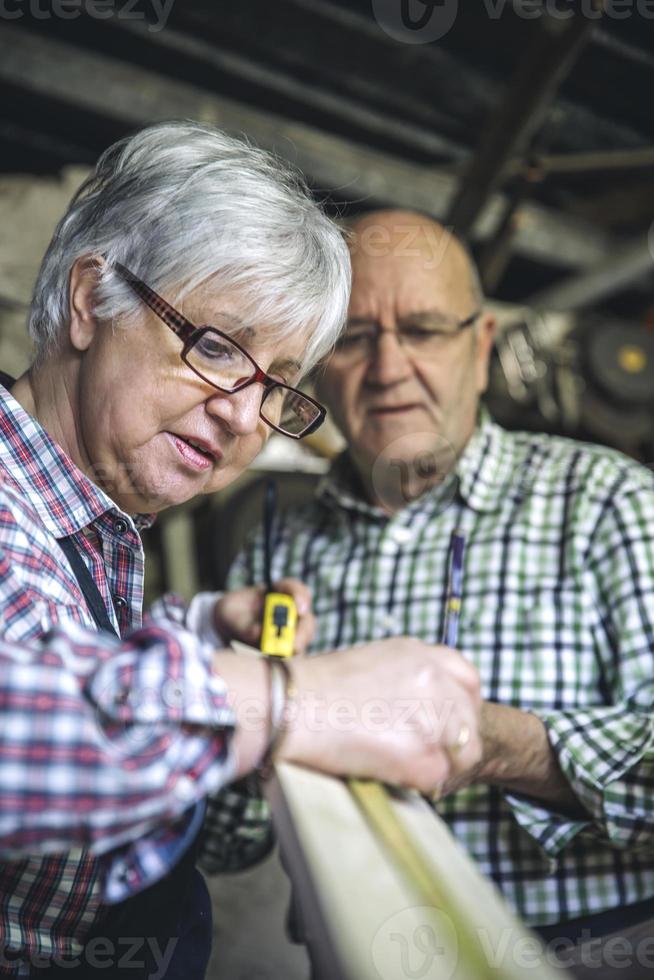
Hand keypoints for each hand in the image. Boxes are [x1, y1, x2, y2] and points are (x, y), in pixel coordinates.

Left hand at [214, 580, 315, 653]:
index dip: (300, 596)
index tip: (300, 607)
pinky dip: (287, 661)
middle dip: (303, 632)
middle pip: (306, 619)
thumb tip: (257, 633)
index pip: (293, 589)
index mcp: (277, 594)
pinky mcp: (287, 650)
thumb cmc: (230, 614)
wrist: (226, 631)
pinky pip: (294, 656)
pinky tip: (275, 665)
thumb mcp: (228, 613)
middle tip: (295, 645)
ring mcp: (291, 631)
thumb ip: (242, 622)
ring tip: (282, 657)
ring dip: (296, 649)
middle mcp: (289, 612)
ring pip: (303, 639)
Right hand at [278, 638, 481, 794]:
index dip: (459, 704)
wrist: (289, 708)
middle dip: (452, 739)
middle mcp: (435, 680)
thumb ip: (403, 679)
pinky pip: (438, 780)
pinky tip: (389, 776)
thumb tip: (412, 711)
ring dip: (440, 764)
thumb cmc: (313, 689)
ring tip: (402, 767)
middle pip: (470, 719)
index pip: (467, 679)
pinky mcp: (425, 758)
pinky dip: (418, 785)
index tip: (445, 722)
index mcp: (420, 654)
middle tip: (419, 753)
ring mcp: (434, 718)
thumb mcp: (369, 663)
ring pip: (464, 753)